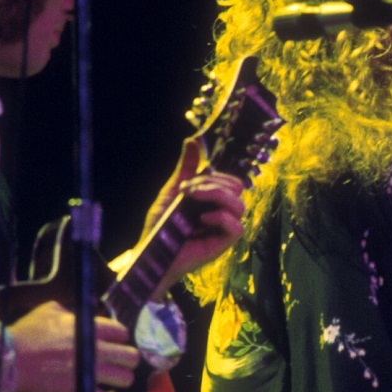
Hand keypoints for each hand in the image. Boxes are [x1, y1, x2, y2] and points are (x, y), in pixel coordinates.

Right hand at [7, 300, 139, 391]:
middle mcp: (96, 349)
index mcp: (90, 328)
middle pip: (131, 356)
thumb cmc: (26, 333)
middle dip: (127, 360)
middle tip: (119, 364)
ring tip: (114, 382)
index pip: (122, 332)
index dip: (120, 338)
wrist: (9, 359)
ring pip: (125, 378)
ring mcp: (90, 372)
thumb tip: (77, 311)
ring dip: (121, 380)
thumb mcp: (49, 310)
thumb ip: (69, 310)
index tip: (115, 343)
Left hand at [112, 137, 245, 299]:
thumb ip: (187, 168)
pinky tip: (202, 220)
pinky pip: (237, 227)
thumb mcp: (173, 191)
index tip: (188, 182)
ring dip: (216, 196)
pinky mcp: (223, 245)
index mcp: (214, 200)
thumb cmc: (161, 226)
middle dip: (214, 183)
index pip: (232, 181)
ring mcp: (224, 229)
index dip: (215, 176)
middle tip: (189, 191)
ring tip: (193, 200)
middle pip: (238, 188)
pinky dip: (221, 218)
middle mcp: (222, 213)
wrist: (151, 252)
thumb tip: (194, 139)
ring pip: (240, 205)